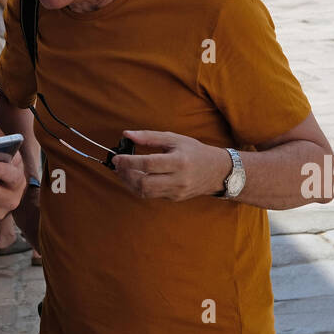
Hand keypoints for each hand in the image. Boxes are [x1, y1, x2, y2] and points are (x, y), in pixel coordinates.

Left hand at [111, 130, 231, 201]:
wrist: (217, 171)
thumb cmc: (195, 152)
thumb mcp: (174, 139)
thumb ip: (149, 137)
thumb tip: (127, 134)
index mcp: (179, 161)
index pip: (148, 163)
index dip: (128, 161)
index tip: (116, 157)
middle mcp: (178, 179)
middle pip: (144, 183)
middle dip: (125, 174)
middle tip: (117, 166)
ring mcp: (176, 191)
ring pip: (145, 192)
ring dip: (129, 183)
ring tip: (122, 172)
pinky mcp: (174, 199)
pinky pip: (152, 195)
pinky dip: (139, 187)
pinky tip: (134, 177)